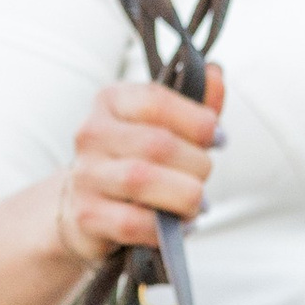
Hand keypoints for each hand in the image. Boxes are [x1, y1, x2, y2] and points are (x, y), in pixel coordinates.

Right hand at [59, 66, 227, 263]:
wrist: (87, 204)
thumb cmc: (135, 161)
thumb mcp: (164, 127)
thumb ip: (195, 104)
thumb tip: (216, 75)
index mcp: (112, 101)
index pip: (156, 101)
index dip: (197, 121)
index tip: (218, 138)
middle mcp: (92, 134)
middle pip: (157, 144)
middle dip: (196, 165)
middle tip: (204, 177)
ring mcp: (86, 175)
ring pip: (142, 180)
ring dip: (183, 196)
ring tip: (195, 203)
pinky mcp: (87, 216)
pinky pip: (133, 222)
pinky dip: (164, 229)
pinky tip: (177, 226)